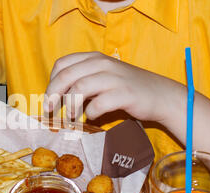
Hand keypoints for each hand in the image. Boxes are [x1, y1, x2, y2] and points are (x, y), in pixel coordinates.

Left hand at [44, 52, 183, 122]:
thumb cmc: (126, 89)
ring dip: (71, 106)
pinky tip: (93, 117)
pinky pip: (98, 104)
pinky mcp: (124, 94)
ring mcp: (114, 77)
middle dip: (53, 95)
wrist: (160, 95)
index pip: (62, 64)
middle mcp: (102, 64)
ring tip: (72, 117)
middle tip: (50, 110)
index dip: (51, 82)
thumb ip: (82, 80)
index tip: (49, 98)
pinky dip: (91, 113)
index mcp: (94, 58)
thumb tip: (56, 96)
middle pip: (67, 76)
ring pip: (79, 88)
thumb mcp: (103, 76)